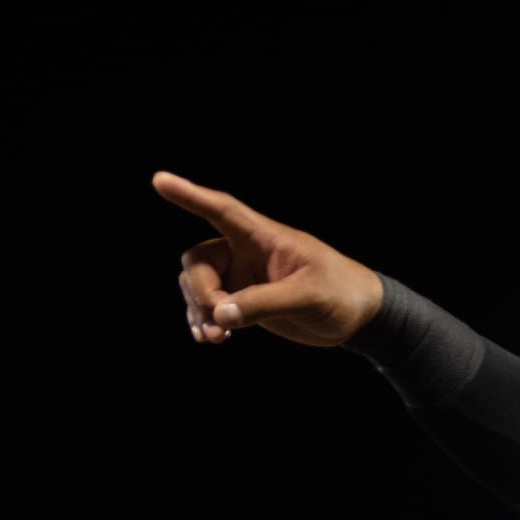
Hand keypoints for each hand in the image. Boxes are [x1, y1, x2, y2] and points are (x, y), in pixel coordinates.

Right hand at [153, 171, 384, 346]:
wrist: (359, 317)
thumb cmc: (342, 293)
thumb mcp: (306, 296)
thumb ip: (263, 304)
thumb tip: (220, 315)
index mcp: (264, 237)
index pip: (222, 210)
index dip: (190, 196)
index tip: (159, 180)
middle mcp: (246, 252)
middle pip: (198, 261)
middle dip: (200, 291)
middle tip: (220, 322)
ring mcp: (243, 277)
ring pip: (197, 285)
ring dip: (198, 310)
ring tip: (213, 338)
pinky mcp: (245, 301)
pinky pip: (210, 306)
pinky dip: (204, 321)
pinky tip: (208, 338)